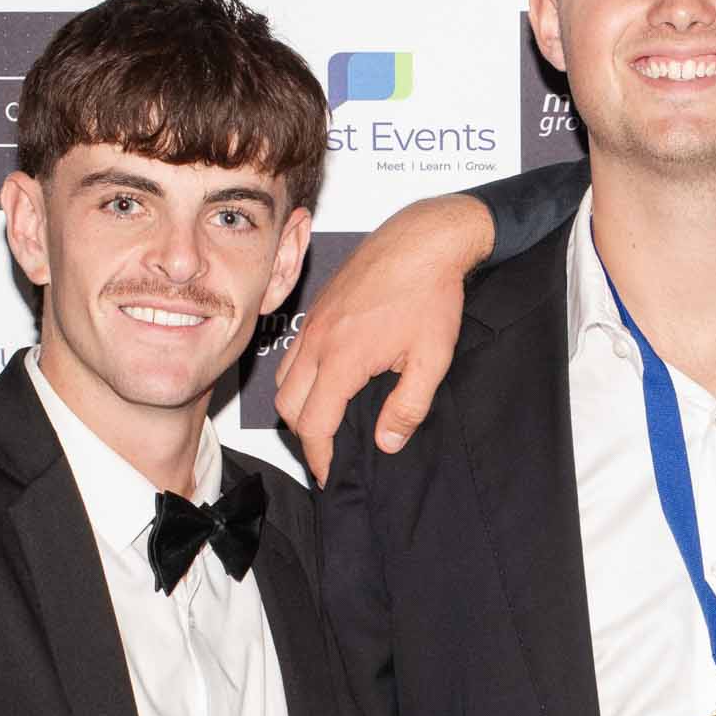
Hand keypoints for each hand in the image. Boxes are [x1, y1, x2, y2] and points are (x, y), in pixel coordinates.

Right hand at [274, 195, 493, 483]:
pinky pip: (292, 353)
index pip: (314, 425)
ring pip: (283, 379)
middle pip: (288, 407)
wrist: (422, 239)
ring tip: (327, 421)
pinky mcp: (317, 308)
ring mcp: (313, 322)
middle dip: (305, 437)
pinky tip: (327, 382)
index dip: (320, 458)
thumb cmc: (430, 294)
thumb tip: (386, 443)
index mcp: (342, 359)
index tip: (331, 476)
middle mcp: (317, 341)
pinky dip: (299, 377)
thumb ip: (408, 407)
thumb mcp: (431, 360)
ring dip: (299, 406)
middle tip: (331, 453)